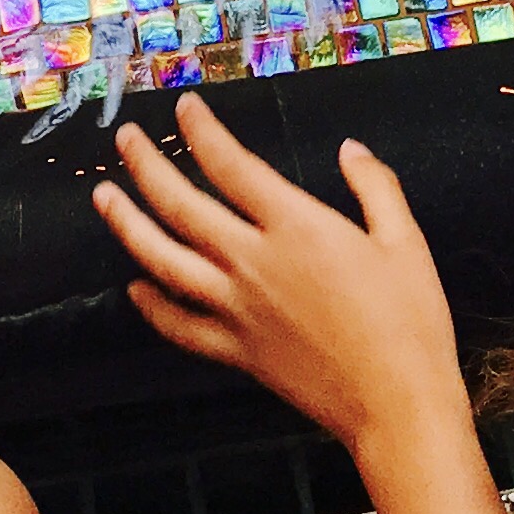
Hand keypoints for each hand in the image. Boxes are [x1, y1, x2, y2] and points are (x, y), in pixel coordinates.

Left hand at [92, 95, 469, 466]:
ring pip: (164, 261)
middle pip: (181, 205)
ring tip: (103, 197)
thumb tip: (351, 149)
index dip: (203, 131)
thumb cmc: (410, 324)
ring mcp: (238, 310)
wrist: (397, 406)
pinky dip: (152, 307)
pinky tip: (134, 290)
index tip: (185, 107)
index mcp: (296, 227)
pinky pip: (179, 327)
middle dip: (147, 165)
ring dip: (127, 225)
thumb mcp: (405, 242)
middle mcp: (254, 263)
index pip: (232, 165)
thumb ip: (375, 187)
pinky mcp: (236, 352)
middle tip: (125, 138)